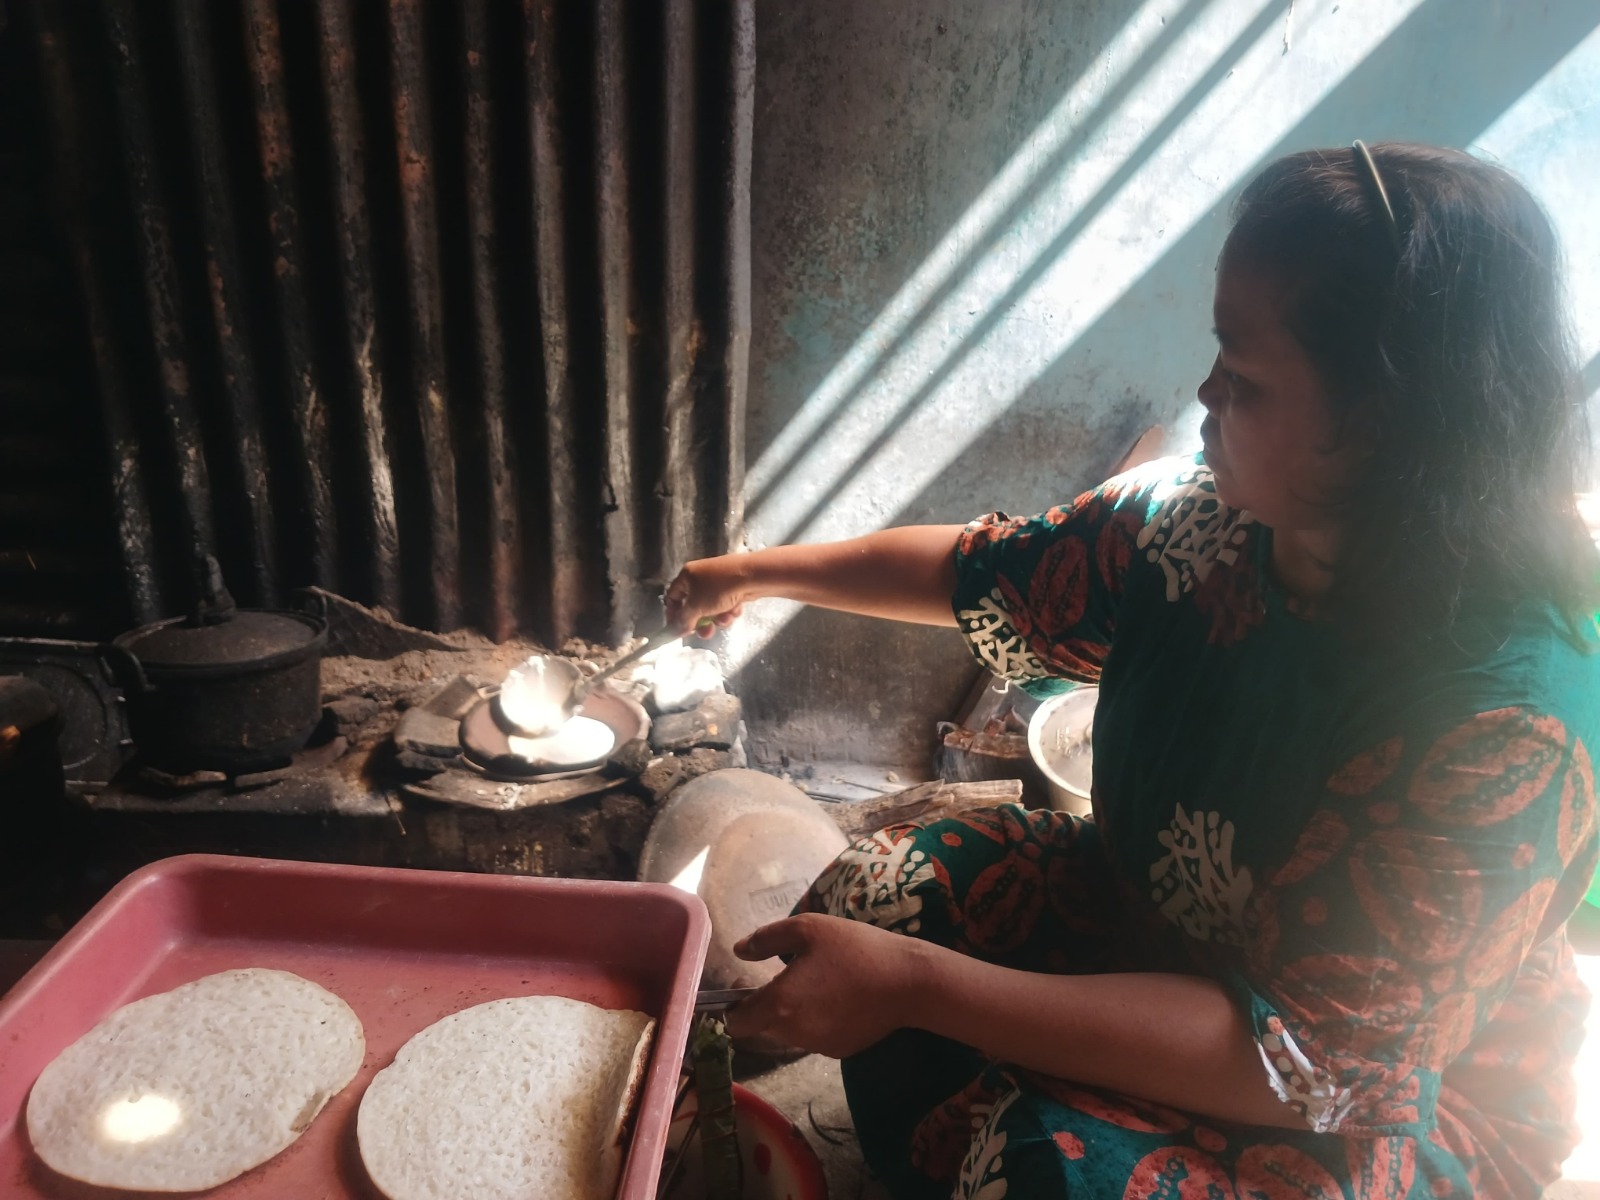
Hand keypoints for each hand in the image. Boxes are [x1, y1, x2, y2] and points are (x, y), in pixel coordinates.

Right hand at [664, 555, 751, 636]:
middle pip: (694, 606)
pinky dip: (729, 610)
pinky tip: (736, 609)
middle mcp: (700, 576)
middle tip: (705, 633)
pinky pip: (725, 603)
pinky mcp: (733, 586)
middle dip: (700, 622)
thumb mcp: (696, 607)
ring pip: (711, 607)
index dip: (673, 615)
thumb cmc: (719, 588)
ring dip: (717, 618)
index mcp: (686, 575)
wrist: (752, 576)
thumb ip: (684, 621)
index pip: (672, 597)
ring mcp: (718, 580)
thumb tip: (673, 632)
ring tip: (725, 619)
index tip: (678, 630)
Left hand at [724, 913, 922, 1057]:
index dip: (733, 1006)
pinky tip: (836, 998)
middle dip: (763, 1007)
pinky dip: (814, 1021)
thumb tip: (740, 951)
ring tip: (814, 983)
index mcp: (779, 1004)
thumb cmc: (854, 949)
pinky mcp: (839, 1050)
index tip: (746, 984)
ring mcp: (817, 1046)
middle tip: (784, 977)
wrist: (908, 982)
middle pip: (760, 1028)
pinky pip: (813, 1037)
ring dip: (789, 1014)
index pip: (736, 1023)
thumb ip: (766, 939)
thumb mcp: (807, 928)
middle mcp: (793, 1033)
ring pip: (786, 1034)